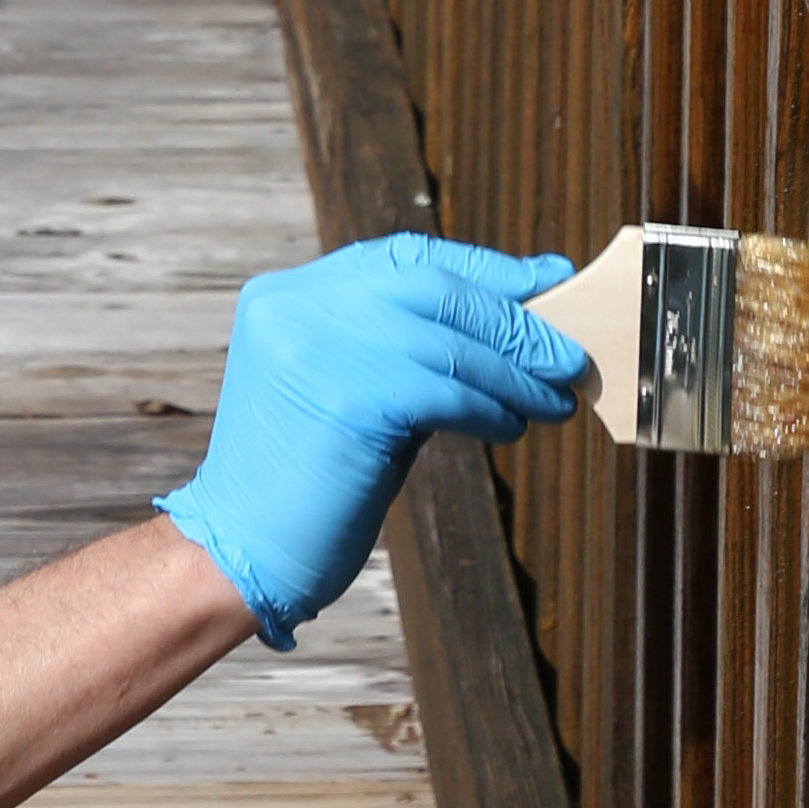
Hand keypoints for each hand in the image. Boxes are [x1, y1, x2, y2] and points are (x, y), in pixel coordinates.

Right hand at [160, 230, 587, 646]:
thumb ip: (406, 348)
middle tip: (568, 354)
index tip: (546, 277)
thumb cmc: (306, 479)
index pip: (401, 258)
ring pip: (447, 342)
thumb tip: (512, 325)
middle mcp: (296, 306)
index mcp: (287, 295)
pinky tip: (510, 426)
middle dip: (511, 320)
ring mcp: (316, 347)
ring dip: (516, 373)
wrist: (240, 550)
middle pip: (432, 288)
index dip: (481, 267)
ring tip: (554, 400)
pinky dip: (490, 408)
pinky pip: (444, 391)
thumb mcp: (348, 388)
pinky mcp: (345, 397)